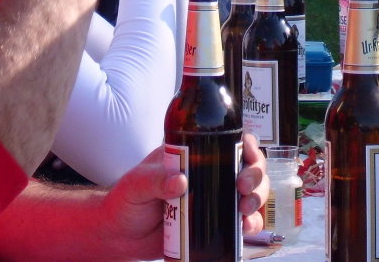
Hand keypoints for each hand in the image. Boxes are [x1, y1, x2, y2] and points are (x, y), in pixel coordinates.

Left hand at [99, 132, 268, 258]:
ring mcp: (214, 200)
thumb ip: (156, 181)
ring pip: (252, 194)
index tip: (249, 153)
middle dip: (255, 175)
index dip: (247, 145)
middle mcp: (209, 175)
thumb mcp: (137, 184)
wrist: (120, 236)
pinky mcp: (214, 225)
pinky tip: (244, 229)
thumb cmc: (126, 201)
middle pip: (248, 168)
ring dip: (257, 200)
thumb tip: (180, 181)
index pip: (228, 143)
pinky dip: (250, 225)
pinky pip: (242, 224)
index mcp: (193, 157)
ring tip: (245, 210)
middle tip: (243, 187)